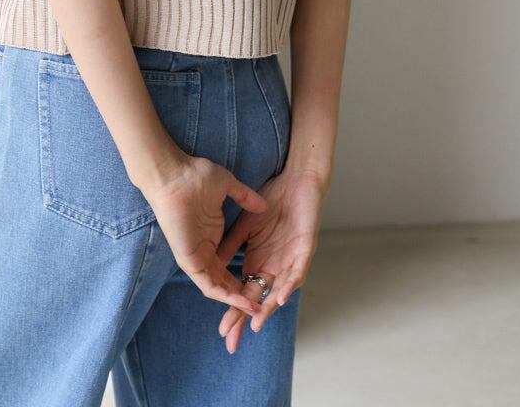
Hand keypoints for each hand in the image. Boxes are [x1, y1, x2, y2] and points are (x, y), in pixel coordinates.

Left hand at [141, 154, 271, 317]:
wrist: (173, 174)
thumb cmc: (195, 176)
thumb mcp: (227, 187)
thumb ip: (245, 197)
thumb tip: (263, 205)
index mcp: (210, 237)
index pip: (227, 266)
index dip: (244, 277)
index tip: (264, 282)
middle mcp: (202, 250)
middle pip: (223, 282)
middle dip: (242, 296)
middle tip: (262, 306)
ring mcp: (194, 257)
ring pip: (216, 288)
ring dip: (235, 301)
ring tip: (255, 309)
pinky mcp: (189, 260)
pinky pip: (208, 285)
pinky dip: (225, 296)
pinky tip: (240, 301)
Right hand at [215, 167, 327, 353]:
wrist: (297, 179)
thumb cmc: (275, 199)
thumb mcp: (246, 225)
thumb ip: (233, 245)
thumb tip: (214, 264)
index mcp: (261, 260)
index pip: (245, 291)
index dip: (234, 309)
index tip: (220, 328)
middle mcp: (276, 266)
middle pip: (260, 299)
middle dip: (245, 319)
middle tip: (231, 340)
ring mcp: (292, 259)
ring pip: (279, 292)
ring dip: (267, 309)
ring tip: (255, 326)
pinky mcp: (305, 249)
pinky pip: (298, 272)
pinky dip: (289, 285)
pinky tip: (280, 298)